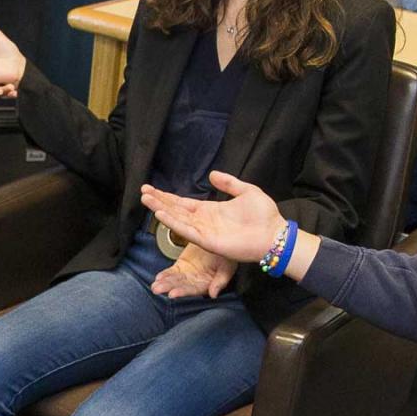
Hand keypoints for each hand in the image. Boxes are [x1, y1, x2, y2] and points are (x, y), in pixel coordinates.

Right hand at [141, 172, 282, 264]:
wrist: (274, 234)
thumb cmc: (264, 215)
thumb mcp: (247, 191)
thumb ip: (229, 183)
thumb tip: (212, 174)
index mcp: (209, 210)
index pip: (182, 203)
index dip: (167, 196)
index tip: (151, 189)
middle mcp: (203, 221)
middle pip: (175, 210)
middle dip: (158, 201)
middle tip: (142, 192)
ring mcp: (204, 231)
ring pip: (176, 219)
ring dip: (161, 209)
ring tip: (146, 199)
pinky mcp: (207, 241)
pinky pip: (186, 231)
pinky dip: (173, 223)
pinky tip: (161, 214)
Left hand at [151, 243, 237, 299]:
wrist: (218, 240)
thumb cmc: (227, 255)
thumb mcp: (228, 266)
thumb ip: (220, 281)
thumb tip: (214, 294)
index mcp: (208, 283)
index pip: (193, 290)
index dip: (183, 292)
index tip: (173, 294)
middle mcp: (196, 281)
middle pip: (181, 286)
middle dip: (168, 288)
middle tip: (158, 289)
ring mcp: (188, 274)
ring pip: (173, 280)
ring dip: (164, 283)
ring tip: (155, 286)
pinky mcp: (181, 266)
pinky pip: (171, 272)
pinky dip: (164, 275)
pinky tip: (158, 278)